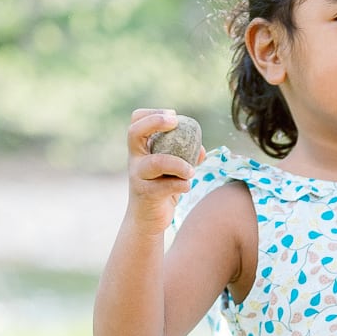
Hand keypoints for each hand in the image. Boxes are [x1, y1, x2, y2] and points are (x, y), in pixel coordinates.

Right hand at [125, 108, 203, 235]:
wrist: (147, 221)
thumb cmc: (162, 190)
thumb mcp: (173, 171)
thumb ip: (186, 157)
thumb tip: (202, 149)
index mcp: (140, 150)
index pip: (136, 122)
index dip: (152, 114)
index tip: (174, 116)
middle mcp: (135, 160)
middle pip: (134, 133)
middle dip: (155, 122)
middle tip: (175, 122)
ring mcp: (138, 177)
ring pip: (156, 162)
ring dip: (178, 164)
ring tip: (191, 171)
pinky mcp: (146, 194)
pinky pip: (166, 186)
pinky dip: (181, 184)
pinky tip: (187, 186)